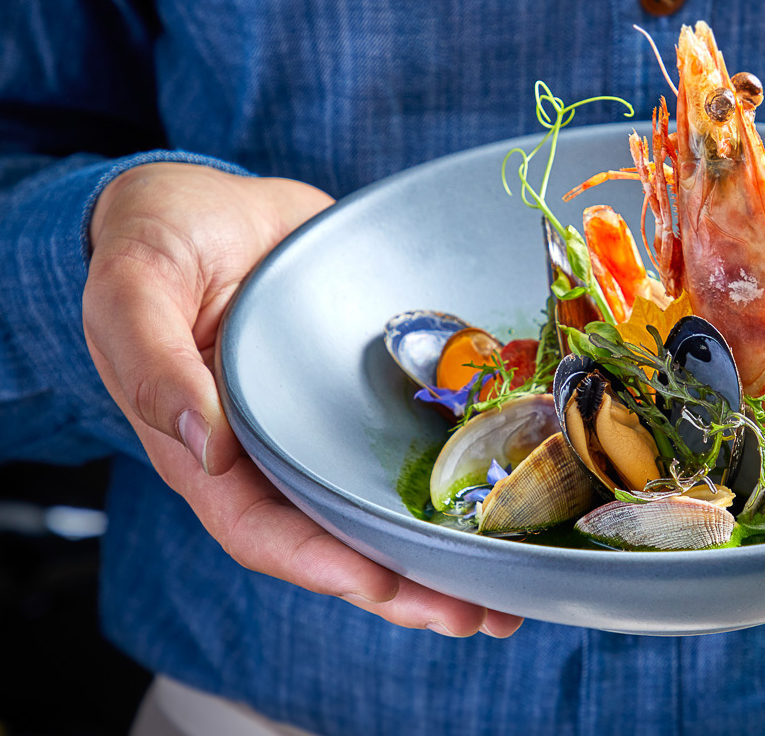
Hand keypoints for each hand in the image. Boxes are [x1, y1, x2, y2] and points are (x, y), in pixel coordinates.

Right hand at [84, 162, 522, 636]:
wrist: (206, 201)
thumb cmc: (155, 241)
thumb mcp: (135, 289)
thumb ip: (154, 364)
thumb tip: (206, 444)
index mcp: (211, 451)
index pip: (264, 531)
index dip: (322, 565)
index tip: (385, 586)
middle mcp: (276, 454)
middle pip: (339, 539)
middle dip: (405, 586)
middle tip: (477, 615)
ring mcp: (327, 428)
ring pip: (384, 506)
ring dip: (441, 554)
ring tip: (507, 593)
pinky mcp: (368, 394)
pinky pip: (412, 446)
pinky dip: (459, 481)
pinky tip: (511, 500)